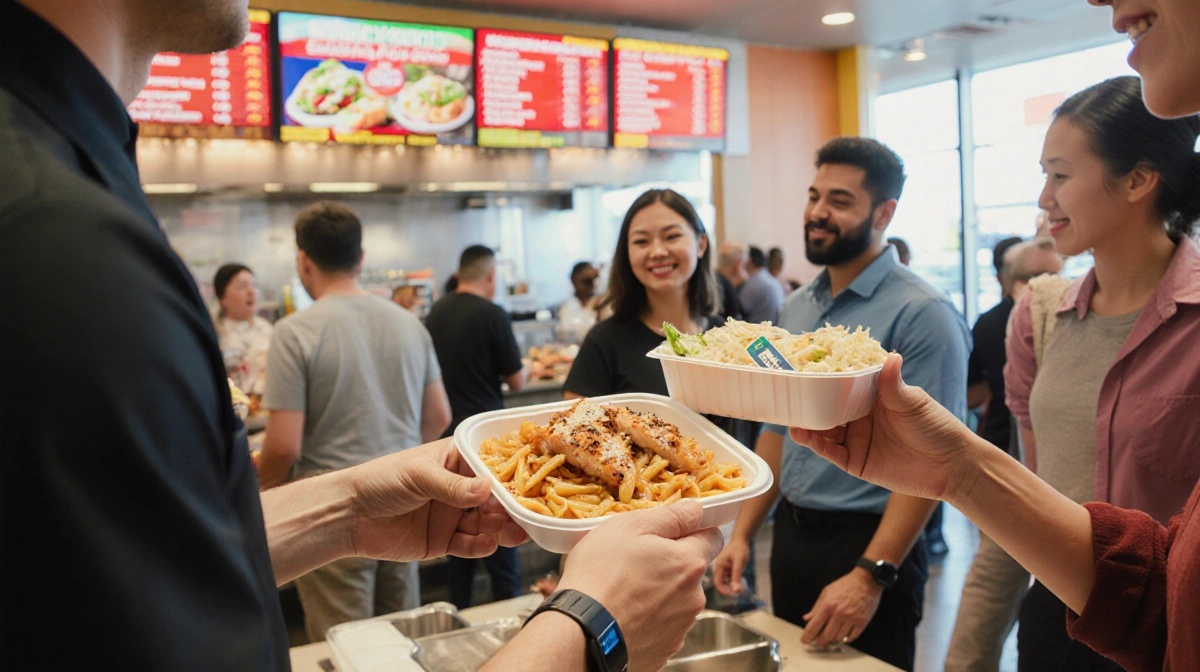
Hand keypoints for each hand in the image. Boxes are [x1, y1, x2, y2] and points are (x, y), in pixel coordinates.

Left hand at [348, 438, 527, 560]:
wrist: (349, 515)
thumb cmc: (381, 480)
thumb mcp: (419, 475)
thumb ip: (453, 485)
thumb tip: (487, 488)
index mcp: (456, 461)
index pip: (492, 466)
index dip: (513, 475)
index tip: (533, 483)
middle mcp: (460, 488)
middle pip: (496, 499)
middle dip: (514, 507)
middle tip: (529, 515)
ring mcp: (453, 515)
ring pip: (488, 524)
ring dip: (502, 528)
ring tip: (513, 533)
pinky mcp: (444, 541)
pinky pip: (470, 546)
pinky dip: (481, 546)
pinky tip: (487, 544)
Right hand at [556, 500, 723, 671]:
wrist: (581, 632)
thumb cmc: (601, 574)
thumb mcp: (630, 527)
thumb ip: (671, 516)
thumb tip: (696, 509)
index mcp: (689, 563)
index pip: (712, 537)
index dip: (692, 530)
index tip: (670, 531)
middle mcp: (694, 597)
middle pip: (692, 570)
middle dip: (671, 563)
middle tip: (636, 560)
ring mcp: (681, 626)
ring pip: (678, 598)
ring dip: (660, 591)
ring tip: (624, 590)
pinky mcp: (665, 648)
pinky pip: (663, 624)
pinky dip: (649, 616)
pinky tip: (625, 612)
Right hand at [713, 534, 750, 595]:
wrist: (741, 539)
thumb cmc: (739, 550)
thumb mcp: (739, 564)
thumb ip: (736, 577)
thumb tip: (736, 591)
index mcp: (719, 566)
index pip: (717, 583)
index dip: (724, 591)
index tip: (733, 596)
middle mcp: (718, 568)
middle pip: (721, 583)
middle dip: (729, 589)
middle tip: (740, 594)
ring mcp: (722, 568)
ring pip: (726, 582)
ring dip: (733, 586)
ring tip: (743, 590)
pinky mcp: (727, 568)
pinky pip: (729, 578)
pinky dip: (735, 582)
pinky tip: (742, 585)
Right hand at [789, 353, 980, 501]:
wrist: (953, 467)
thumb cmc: (937, 427)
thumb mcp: (914, 402)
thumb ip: (894, 384)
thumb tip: (891, 356)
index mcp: (873, 397)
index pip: (843, 384)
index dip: (824, 377)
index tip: (804, 368)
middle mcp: (861, 417)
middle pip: (828, 407)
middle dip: (809, 401)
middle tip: (789, 393)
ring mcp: (857, 440)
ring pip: (824, 430)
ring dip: (807, 423)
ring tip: (792, 416)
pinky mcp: (856, 462)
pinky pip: (831, 452)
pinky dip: (816, 444)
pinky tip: (803, 435)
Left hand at [800, 569, 882, 647]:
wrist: (866, 581)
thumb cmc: (845, 585)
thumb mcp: (827, 592)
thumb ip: (816, 607)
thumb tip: (806, 618)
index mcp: (828, 605)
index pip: (814, 625)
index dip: (808, 636)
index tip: (804, 641)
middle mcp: (839, 613)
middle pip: (826, 636)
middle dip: (820, 642)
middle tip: (818, 643)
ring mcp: (851, 618)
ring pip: (839, 638)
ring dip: (833, 641)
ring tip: (830, 639)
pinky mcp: (862, 622)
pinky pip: (851, 637)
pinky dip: (845, 640)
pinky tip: (842, 637)